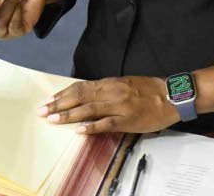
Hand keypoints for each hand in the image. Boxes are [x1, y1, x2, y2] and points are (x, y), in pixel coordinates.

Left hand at [38, 76, 178, 134]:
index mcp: (109, 83)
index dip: (63, 94)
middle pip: (80, 96)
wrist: (171, 95)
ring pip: (89, 109)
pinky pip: (106, 123)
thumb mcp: (124, 83)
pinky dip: (91, 126)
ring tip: (53, 119)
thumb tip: (87, 94)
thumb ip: (106, 89)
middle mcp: (111, 92)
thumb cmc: (148, 90)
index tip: (49, 100)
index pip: (80, 87)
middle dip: (59, 104)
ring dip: (68, 114)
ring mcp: (119, 106)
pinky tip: (78, 130)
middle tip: (42, 111)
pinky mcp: (128, 119)